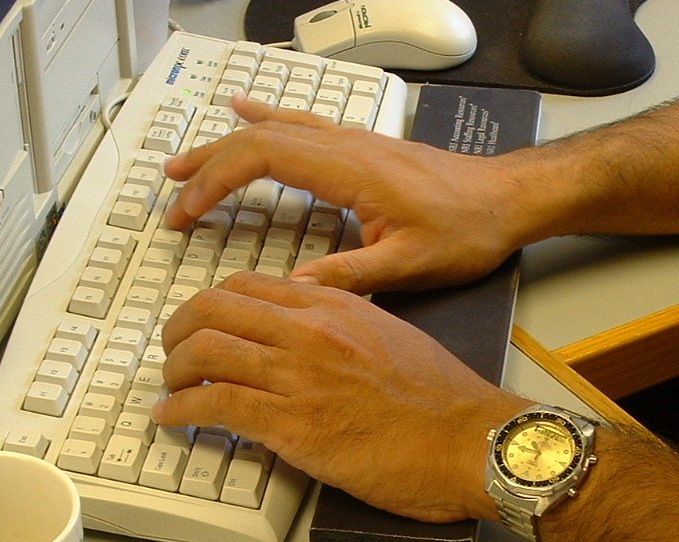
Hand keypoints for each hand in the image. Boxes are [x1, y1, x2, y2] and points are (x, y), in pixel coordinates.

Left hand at [153, 272, 527, 521]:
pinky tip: (170, 418)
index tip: (202, 324)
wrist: (467, 441)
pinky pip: (214, 407)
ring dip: (173, 371)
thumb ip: (344, 327)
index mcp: (333, 307)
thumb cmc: (441, 401)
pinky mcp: (292, 426)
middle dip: (177, 331)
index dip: (210, 304)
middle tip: (172, 353)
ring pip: (204, 353)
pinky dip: (179, 411)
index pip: (247, 287)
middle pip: (211, 310)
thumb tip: (310, 337)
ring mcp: (297, 377)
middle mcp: (308, 332)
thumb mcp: (390, 336)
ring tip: (170, 388)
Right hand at [162, 94, 526, 293]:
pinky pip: (299, 124)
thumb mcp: (408, 264)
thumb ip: (347, 275)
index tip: (186, 210)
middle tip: (171, 196)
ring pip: (274, 130)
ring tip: (186, 163)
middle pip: (256, 139)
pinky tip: (246, 113)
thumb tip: (290, 291)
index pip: (261, 158)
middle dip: (206, 167)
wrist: (508, 200)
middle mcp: (345, 145)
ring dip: (226, 145)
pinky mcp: (361, 147)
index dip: (215, 182)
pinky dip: (263, 122)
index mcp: (349, 169)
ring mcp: (352, 141)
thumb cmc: (467, 229)